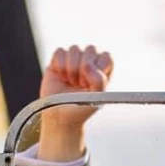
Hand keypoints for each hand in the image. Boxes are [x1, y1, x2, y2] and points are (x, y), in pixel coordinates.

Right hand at [35, 44, 112, 160]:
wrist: (60, 116)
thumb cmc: (81, 108)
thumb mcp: (96, 98)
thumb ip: (98, 81)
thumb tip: (87, 64)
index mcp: (103, 69)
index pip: (106, 56)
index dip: (99, 68)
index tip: (92, 84)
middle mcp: (89, 61)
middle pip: (91, 49)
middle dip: (84, 69)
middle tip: (81, 85)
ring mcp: (74, 58)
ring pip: (75, 48)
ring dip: (72, 68)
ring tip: (71, 82)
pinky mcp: (58, 59)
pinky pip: (60, 51)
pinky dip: (60, 66)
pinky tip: (62, 77)